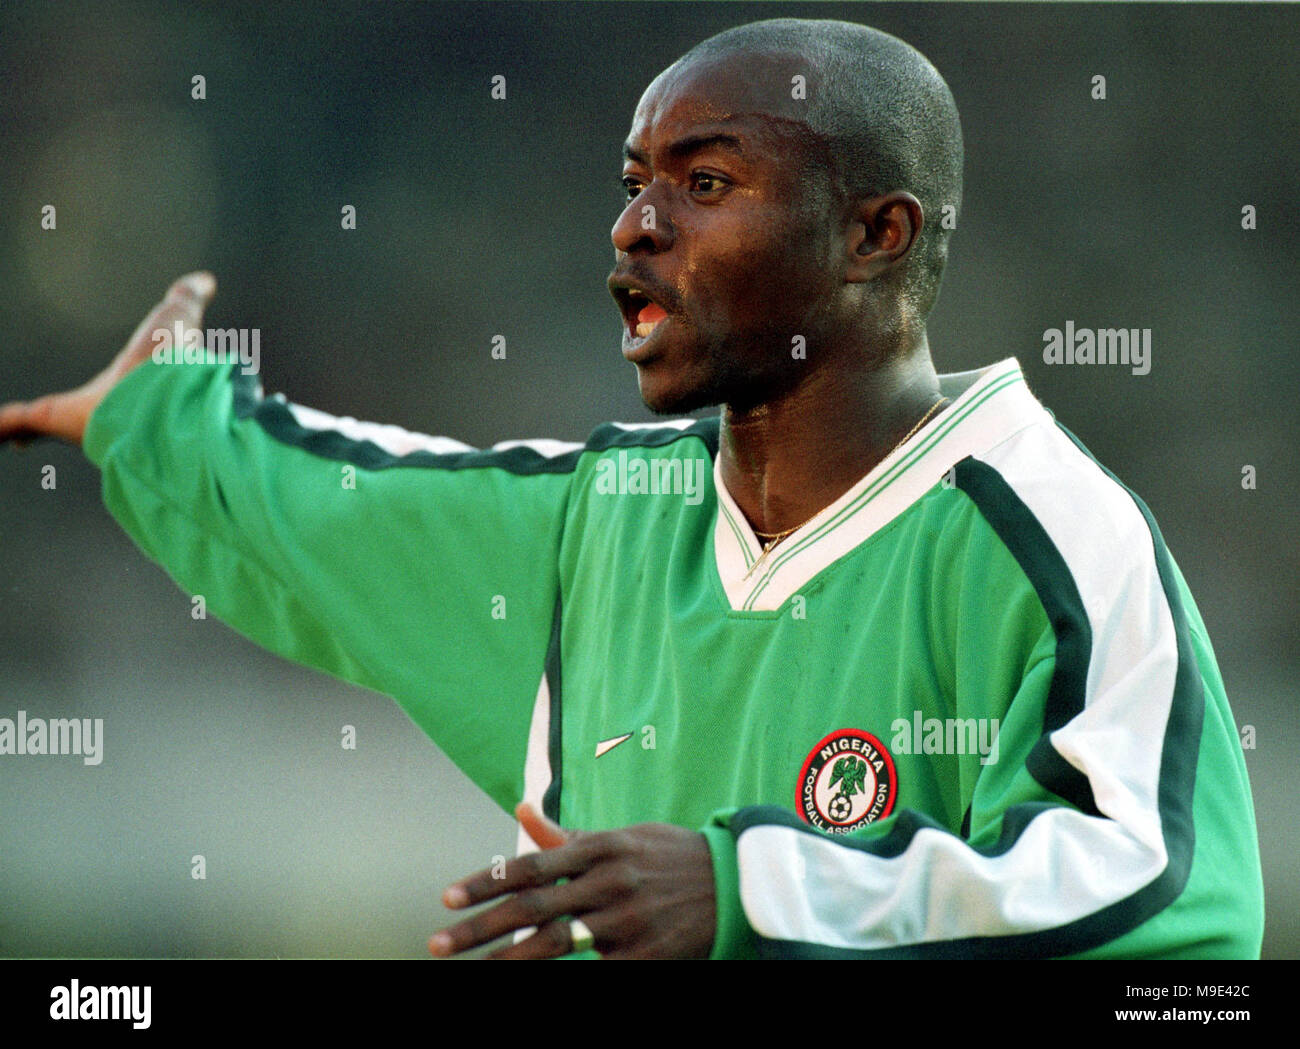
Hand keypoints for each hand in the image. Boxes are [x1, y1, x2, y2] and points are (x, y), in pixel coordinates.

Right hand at [0, 271, 215, 447]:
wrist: (165, 391)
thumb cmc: (174, 356)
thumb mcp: (180, 314)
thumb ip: (190, 297)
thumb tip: (206, 280)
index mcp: (129, 384)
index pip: (113, 387)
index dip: (103, 391)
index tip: (97, 395)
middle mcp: (104, 405)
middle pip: (74, 412)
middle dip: (56, 419)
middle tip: (37, 422)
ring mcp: (78, 414)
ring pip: (43, 422)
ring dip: (19, 427)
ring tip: (0, 432)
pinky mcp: (54, 416)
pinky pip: (19, 422)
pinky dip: (2, 426)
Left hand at [429, 803, 716, 958]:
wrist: (735, 884)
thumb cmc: (668, 857)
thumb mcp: (622, 837)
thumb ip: (567, 834)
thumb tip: (519, 809)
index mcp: (600, 847)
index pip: (530, 866)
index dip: (485, 882)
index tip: (447, 898)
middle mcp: (609, 881)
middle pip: (532, 908)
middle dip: (480, 928)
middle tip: (438, 942)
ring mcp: (627, 920)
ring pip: (555, 943)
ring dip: (508, 959)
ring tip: (475, 969)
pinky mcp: (644, 955)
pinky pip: (595, 970)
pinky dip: (561, 976)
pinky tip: (532, 978)